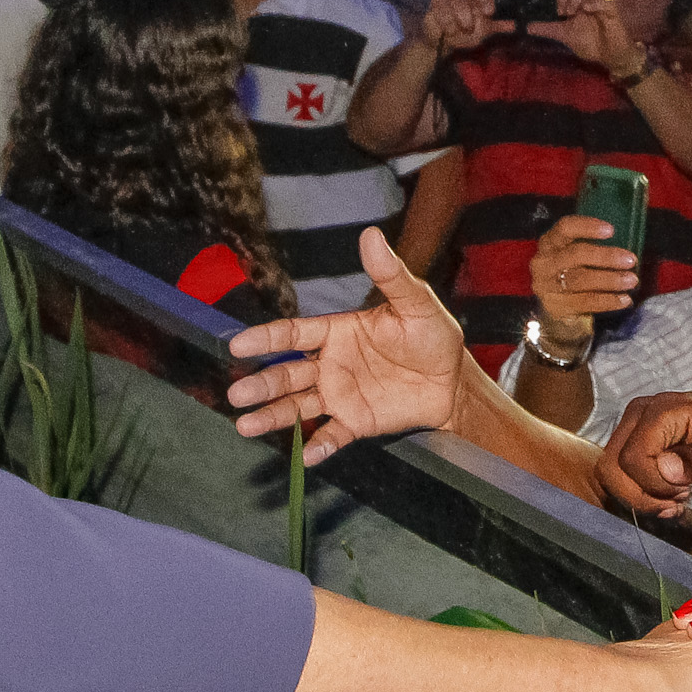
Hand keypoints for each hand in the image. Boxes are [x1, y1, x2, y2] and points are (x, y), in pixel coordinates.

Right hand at [224, 229, 471, 459]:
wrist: (454, 381)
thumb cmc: (433, 337)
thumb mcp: (416, 303)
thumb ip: (390, 275)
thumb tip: (370, 235)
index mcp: (338, 333)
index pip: (295, 335)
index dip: (267, 339)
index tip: (239, 345)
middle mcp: (331, 365)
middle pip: (288, 374)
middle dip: (262, 384)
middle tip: (236, 394)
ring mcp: (341, 395)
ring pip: (299, 406)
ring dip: (273, 416)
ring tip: (245, 426)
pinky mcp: (357, 422)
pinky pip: (332, 436)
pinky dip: (318, 446)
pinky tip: (305, 455)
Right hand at [421, 0, 507, 56]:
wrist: (444, 40)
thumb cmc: (469, 30)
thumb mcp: (487, 30)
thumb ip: (500, 26)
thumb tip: (515, 25)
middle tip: (488, 12)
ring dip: (465, 15)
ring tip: (467, 28)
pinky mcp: (436, 2)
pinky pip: (443, 9)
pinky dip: (449, 23)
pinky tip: (452, 31)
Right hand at [531, 213, 636, 345]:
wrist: (558, 306)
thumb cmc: (574, 272)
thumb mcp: (576, 254)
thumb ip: (595, 246)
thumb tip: (628, 244)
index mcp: (550, 242)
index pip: (565, 228)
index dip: (587, 227)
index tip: (611, 230)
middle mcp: (544, 262)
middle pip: (575, 255)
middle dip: (606, 256)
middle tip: (631, 260)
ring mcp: (547, 286)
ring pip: (580, 280)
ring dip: (610, 280)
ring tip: (632, 280)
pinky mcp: (555, 307)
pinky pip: (585, 302)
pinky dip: (608, 301)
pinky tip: (625, 300)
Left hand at [546, 0, 637, 72]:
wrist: (608, 56)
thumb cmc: (589, 42)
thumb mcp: (564, 34)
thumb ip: (547, 28)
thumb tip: (527, 27)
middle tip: (561, 10)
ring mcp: (601, 0)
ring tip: (572, 13)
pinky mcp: (612, 8)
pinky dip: (592, 2)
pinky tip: (586, 9)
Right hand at [599, 387, 691, 514]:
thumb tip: (665, 470)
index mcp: (660, 411)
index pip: (631, 460)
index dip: (654, 485)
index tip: (686, 490)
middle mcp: (640, 414)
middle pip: (611, 467)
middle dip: (640, 495)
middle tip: (677, 501)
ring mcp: (637, 426)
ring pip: (612, 473)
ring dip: (640, 496)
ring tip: (677, 500)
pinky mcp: (640, 441)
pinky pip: (623, 473)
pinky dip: (641, 492)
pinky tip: (670, 497)